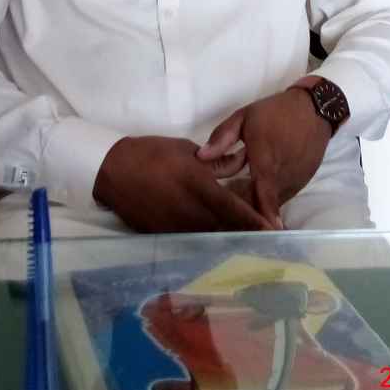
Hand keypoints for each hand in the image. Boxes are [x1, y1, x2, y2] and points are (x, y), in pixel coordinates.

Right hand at [93, 135, 275, 233]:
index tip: (275, 231)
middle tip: (268, 238)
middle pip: (227, 229)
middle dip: (247, 234)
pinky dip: (208, 238)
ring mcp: (178, 227)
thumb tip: (239, 165)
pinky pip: (193, 238)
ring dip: (229, 238)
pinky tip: (216, 237)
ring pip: (212, 237)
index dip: (256, 222)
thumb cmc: (151, 154)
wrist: (114, 171)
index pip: (234, 209)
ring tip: (247, 239)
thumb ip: (215, 163)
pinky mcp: (166, 235)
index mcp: (198, 186)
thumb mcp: (185, 150)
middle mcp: (191, 212)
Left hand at [196, 89, 331, 227]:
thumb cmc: (276, 112)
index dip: (260, 216)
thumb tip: (201, 157)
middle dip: (250, 213)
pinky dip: (273, 197)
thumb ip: (222, 137)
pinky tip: (262, 192)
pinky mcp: (303, 181)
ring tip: (244, 205)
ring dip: (262, 205)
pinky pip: (285, 194)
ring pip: (275, 201)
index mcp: (265, 161)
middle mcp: (283, 176)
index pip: (263, 195)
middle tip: (231, 219)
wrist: (314, 109)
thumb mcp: (244, 116)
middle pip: (265, 204)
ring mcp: (295, 180)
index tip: (253, 234)